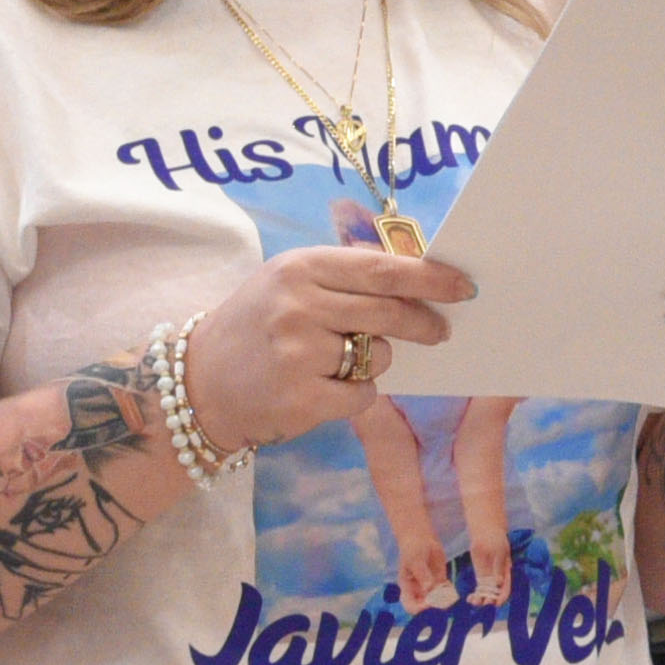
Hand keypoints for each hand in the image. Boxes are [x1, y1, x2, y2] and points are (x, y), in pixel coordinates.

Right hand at [180, 243, 474, 450]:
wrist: (200, 382)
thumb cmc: (259, 325)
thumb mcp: (289, 281)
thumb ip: (345, 272)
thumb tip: (415, 267)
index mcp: (299, 267)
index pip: (381, 269)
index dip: (429, 277)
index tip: (463, 285)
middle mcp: (297, 305)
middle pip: (390, 312)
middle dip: (425, 323)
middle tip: (440, 330)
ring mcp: (298, 353)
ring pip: (380, 356)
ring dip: (376, 361)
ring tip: (334, 360)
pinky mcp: (303, 397)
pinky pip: (364, 395)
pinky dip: (356, 395)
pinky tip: (323, 389)